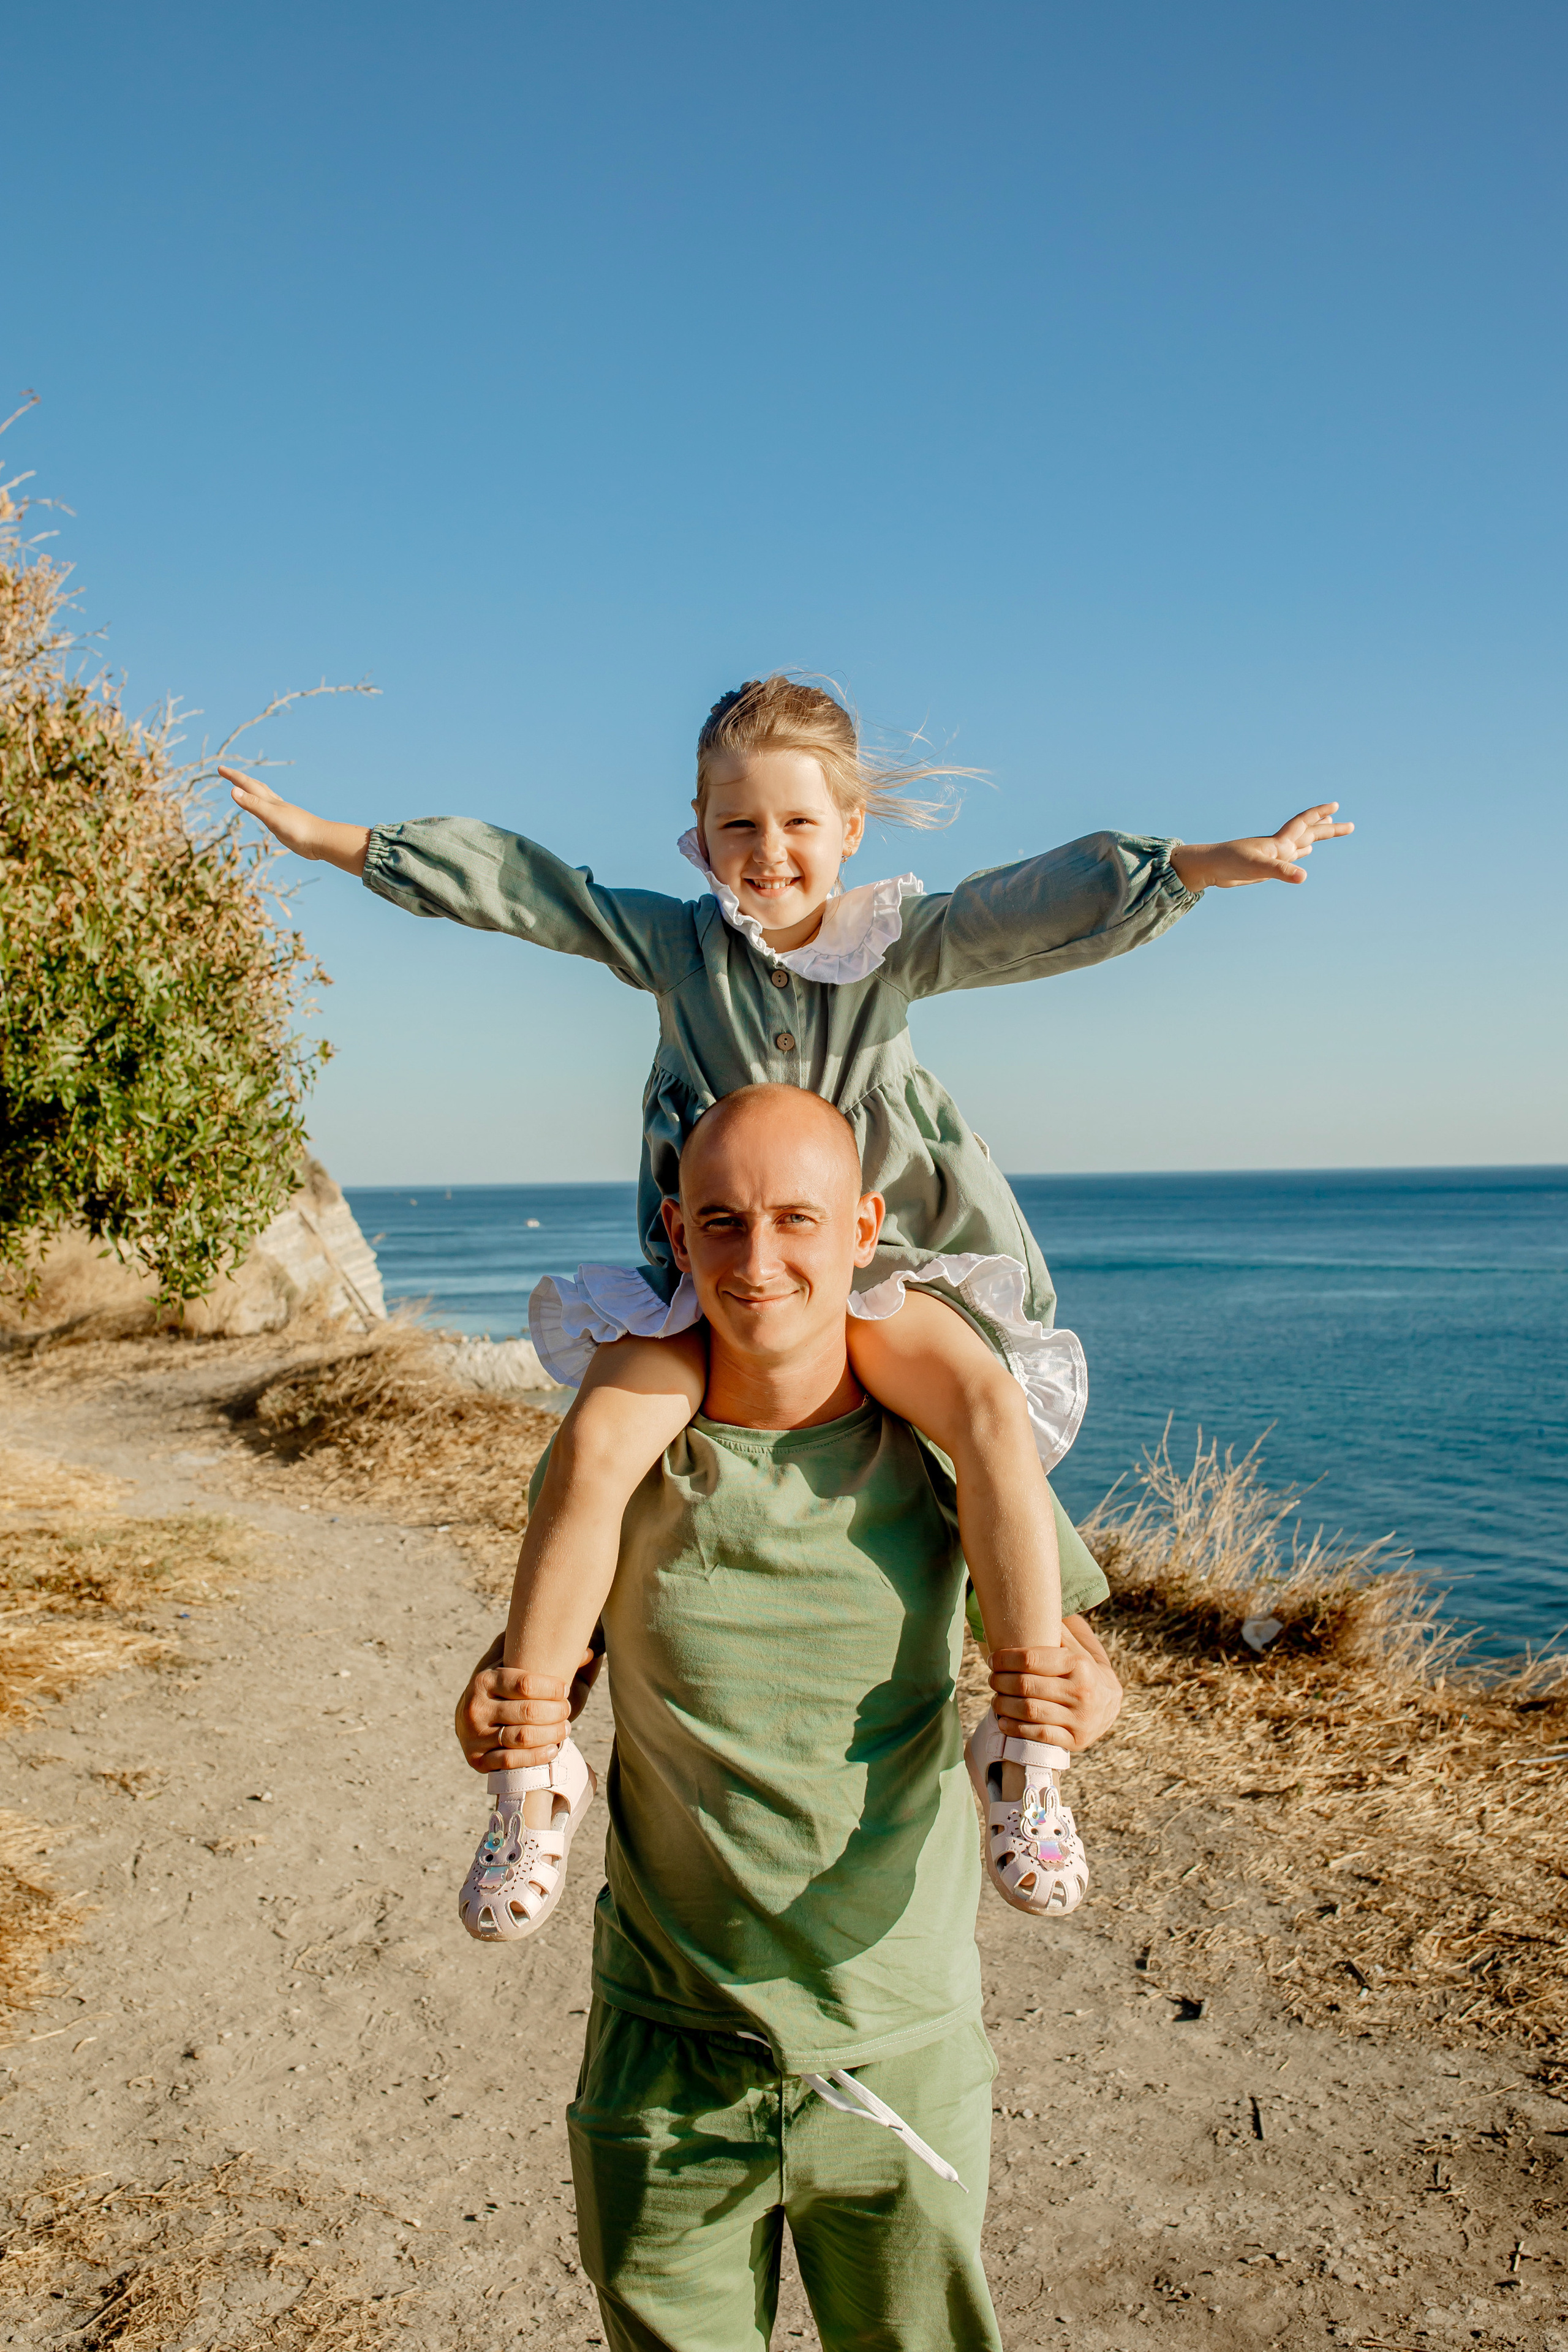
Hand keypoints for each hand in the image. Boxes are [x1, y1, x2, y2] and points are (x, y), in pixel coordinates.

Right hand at [221, 766, 370, 874]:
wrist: (321, 840)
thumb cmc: (298, 829)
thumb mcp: (270, 817)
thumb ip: (252, 804)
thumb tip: (233, 791)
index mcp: (269, 801)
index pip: (247, 784)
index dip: (233, 776)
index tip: (220, 768)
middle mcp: (275, 804)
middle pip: (255, 786)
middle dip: (240, 780)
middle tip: (228, 773)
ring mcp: (282, 814)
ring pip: (264, 797)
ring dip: (253, 790)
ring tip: (246, 788)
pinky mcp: (287, 825)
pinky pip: (271, 811)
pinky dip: (264, 806)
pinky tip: (268, 810)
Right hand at [453, 1633, 600, 1772]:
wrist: (465, 1720)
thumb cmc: (496, 1688)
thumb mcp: (506, 1663)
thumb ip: (536, 1650)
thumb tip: (587, 1652)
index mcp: (483, 1680)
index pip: (525, 1683)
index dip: (552, 1688)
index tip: (565, 1689)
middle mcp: (476, 1708)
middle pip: (528, 1712)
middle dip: (556, 1712)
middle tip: (567, 1710)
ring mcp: (475, 1736)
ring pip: (522, 1738)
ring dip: (551, 1734)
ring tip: (565, 1729)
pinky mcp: (477, 1760)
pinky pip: (512, 1761)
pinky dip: (536, 1756)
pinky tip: (552, 1749)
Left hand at [988, 1614, 1121, 1753]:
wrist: (1110, 1704)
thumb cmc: (1082, 1670)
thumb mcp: (1075, 1648)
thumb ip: (1055, 1632)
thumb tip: (1027, 1605)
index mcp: (1078, 1664)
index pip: (1031, 1659)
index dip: (1005, 1659)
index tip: (993, 1660)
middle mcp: (1081, 1691)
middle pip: (1025, 1685)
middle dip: (1000, 1682)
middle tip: (992, 1680)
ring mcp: (1079, 1718)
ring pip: (1029, 1711)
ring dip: (1004, 1705)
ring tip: (996, 1700)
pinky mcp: (1075, 1740)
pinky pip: (1038, 1734)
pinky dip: (1015, 1729)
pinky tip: (1004, 1721)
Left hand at [1171, 803, 1352, 890]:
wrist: (1208, 868)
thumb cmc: (1230, 864)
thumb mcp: (1258, 868)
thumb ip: (1281, 871)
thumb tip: (1304, 876)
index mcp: (1279, 842)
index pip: (1304, 823)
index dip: (1320, 814)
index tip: (1336, 807)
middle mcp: (1278, 845)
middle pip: (1310, 833)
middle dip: (1330, 829)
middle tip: (1351, 825)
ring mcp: (1272, 854)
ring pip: (1301, 842)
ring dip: (1316, 835)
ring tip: (1329, 828)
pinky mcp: (1265, 865)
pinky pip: (1290, 855)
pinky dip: (1300, 852)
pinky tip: (1303, 852)